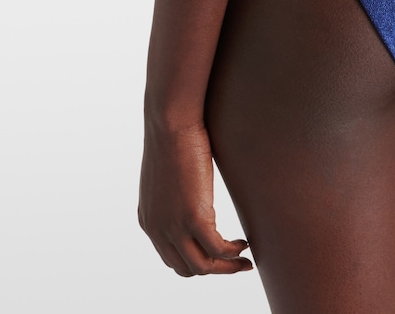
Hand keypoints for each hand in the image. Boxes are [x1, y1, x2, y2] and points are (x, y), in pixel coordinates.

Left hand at [138, 120, 252, 276]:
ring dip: (226, 268)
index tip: (218, 256)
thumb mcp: (167, 176)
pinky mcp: (193, 218)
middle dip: (213, 270)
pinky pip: (217, 248)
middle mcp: (158, 230)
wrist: (170, 124)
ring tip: (245, 259)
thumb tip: (194, 191)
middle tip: (235, 263)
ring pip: (202, 266)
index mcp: (149, 222)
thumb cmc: (172, 138)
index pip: (172, 258)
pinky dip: (233, 252)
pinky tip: (245, 243)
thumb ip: (176, 194)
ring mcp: (174, 227)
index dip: (197, 261)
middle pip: (187, 269)